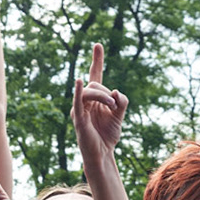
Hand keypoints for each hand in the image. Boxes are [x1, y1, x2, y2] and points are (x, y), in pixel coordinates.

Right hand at [71, 45, 127, 162]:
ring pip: (90, 92)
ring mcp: (80, 109)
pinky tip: (79, 81)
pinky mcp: (79, 119)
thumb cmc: (108, 135)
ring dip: (104, 97)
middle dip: (107, 93)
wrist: (103, 155)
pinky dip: (79, 91)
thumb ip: (121, 102)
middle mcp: (85, 101)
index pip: (95, 76)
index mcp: (95, 99)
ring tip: (112, 108)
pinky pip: (78, 102)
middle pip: (95, 85)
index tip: (97, 45)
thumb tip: (116, 92)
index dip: (97, 60)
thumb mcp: (119, 116)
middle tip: (115, 106)